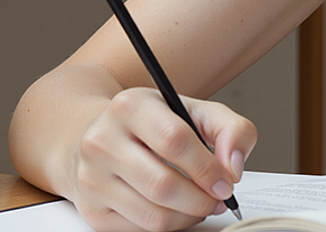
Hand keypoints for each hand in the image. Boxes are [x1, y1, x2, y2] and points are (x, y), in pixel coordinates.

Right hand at [70, 87, 256, 231]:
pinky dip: (168, 226)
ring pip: (151, 214)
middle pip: (162, 184)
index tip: (227, 181)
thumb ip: (229, 128)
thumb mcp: (194, 109)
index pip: (174, 140)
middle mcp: (103, 141)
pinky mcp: (91, 210)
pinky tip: (180, 211)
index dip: (206, 167)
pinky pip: (138, 229)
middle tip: (220, 198)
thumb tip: (234, 166)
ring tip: (203, 204)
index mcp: (131, 106)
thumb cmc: (154, 122)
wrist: (99, 135)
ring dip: (188, 216)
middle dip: (201, 198)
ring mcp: (91, 178)